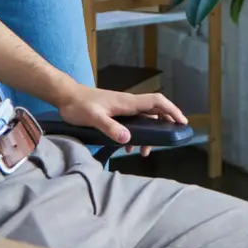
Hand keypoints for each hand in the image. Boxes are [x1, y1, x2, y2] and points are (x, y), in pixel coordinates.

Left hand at [57, 88, 187, 145]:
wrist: (66, 96)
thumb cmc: (79, 105)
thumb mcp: (93, 117)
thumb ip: (110, 128)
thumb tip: (128, 139)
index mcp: (127, 102)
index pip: (156, 102)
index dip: (172, 110)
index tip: (182, 122)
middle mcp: (128, 103)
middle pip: (154, 111)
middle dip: (164, 125)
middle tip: (167, 141)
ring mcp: (122, 108)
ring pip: (144, 118)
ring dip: (149, 133)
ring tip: (144, 151)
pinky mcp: (115, 113)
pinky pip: (133, 122)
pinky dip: (137, 134)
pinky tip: (129, 146)